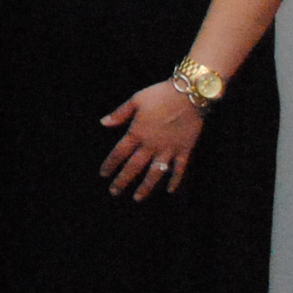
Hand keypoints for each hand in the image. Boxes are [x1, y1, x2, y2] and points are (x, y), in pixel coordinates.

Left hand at [101, 81, 202, 199]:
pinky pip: (180, 169)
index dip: (110, 164)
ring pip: (155, 173)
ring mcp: (169, 149)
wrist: (189, 94)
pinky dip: (175, 180)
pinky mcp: (185, 149)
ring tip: (137, 198)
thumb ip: (119, 114)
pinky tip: (170, 190)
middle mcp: (151, 144)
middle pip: (134, 167)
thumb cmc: (160, 94)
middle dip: (123, 181)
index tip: (103, 174)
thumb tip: (103, 123)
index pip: (119, 153)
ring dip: (146, 187)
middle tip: (114, 192)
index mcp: (137, 133)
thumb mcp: (135, 100)